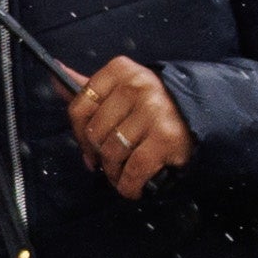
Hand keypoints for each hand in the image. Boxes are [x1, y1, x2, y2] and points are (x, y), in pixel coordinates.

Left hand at [68, 55, 193, 196]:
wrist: (200, 115)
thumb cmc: (152, 105)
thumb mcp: (123, 89)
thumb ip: (90, 87)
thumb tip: (56, 74)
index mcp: (121, 70)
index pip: (80, 105)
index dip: (79, 133)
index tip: (88, 145)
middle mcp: (137, 86)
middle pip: (95, 132)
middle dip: (98, 155)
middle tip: (109, 162)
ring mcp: (153, 112)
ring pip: (111, 153)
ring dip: (114, 172)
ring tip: (123, 172)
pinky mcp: (166, 138)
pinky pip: (132, 171)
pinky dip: (128, 186)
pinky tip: (132, 186)